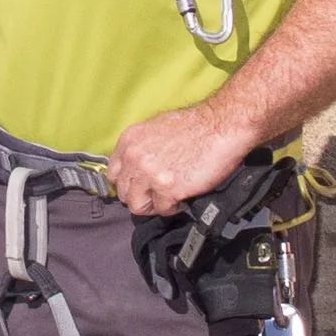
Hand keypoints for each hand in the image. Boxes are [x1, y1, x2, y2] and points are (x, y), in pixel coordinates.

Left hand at [105, 102, 254, 216]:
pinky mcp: (168, 189)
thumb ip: (141, 148)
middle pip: (124, 193)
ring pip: (138, 206)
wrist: (221, 127)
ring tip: (170, 197)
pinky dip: (173, 207)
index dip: (128, 183)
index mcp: (129, 141)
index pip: (114, 174)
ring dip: (154, 205)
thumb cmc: (195, 126)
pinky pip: (162, 210)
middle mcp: (134, 158)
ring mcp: (149, 175)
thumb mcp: (156, 129)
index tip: (140, 186)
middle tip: (158, 194)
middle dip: (141, 196)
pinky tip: (183, 197)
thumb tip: (137, 168)